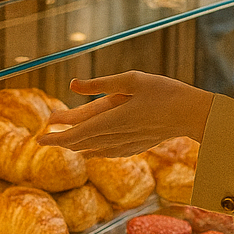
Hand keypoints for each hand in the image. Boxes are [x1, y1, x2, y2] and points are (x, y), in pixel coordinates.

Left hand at [38, 72, 211, 157]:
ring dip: (77, 146)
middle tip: (42, 139)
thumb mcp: (132, 80)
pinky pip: (110, 152)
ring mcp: (129, 143)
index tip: (39, 137)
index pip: (77, 133)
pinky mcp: (139, 145)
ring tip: (62, 143)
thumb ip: (100, 84)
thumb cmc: (164, 92)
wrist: (193, 114)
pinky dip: (96, 151)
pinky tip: (92, 153)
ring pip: (95, 148)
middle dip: (61, 141)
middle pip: (82, 142)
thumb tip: (72, 84)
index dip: (56, 136)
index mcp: (113, 119)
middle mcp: (118, 136)